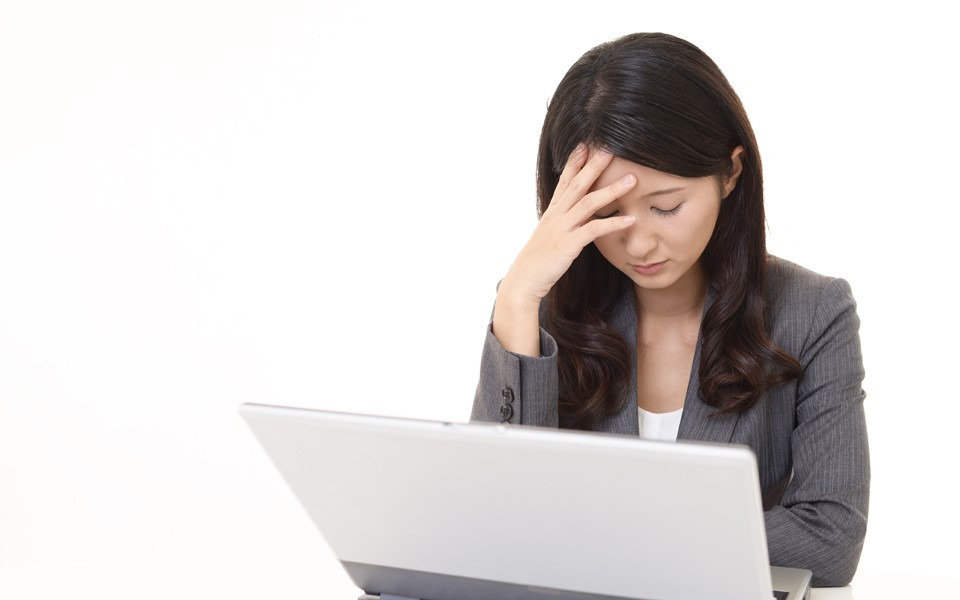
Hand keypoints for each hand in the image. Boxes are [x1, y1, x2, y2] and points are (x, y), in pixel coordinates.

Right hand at [498, 144, 636, 307]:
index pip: (564, 182)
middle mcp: (556, 216)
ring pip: (588, 202)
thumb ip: (560, 226)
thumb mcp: (548, 238)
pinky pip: (594, 230)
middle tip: (610, 147)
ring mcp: (561, 229)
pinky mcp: (568, 244)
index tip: (585, 144)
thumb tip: (572, 221)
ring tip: (632, 179)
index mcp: (552, 213)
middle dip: (594, 165)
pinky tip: (630, 219)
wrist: (522, 281)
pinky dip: (613, 223)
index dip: (574, 162)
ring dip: (611, 190)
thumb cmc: (537, 263)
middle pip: (578, 184)